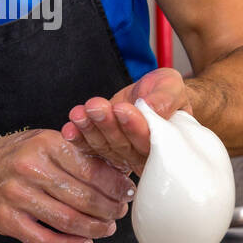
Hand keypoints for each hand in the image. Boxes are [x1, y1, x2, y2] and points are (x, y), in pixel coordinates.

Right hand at [0, 129, 135, 242]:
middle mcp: (30, 169)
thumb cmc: (13, 155)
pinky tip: (83, 242)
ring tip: (106, 229)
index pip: (92, 170)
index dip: (115, 185)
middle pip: (83, 198)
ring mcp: (16, 196)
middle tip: (119, 213)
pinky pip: (45, 240)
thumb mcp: (43, 140)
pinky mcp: (6, 220)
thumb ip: (75, 153)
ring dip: (94, 229)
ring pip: (68, 221)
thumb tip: (117, 170)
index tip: (127, 192)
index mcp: (45, 145)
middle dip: (109, 210)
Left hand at [59, 68, 197, 176]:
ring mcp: (121, 153)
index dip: (135, 128)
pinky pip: (89, 147)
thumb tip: (152, 108)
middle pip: (123, 146)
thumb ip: (166, 99)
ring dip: (90, 129)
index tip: (122, 110)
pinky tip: (69, 129)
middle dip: (108, 125)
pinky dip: (78, 138)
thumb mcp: (172, 88)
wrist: (151, 93)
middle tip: (96, 107)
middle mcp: (142, 155)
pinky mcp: (104, 147)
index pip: (150, 143)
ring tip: (80, 113)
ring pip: (104, 146)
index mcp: (166, 146)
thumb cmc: (166, 93)